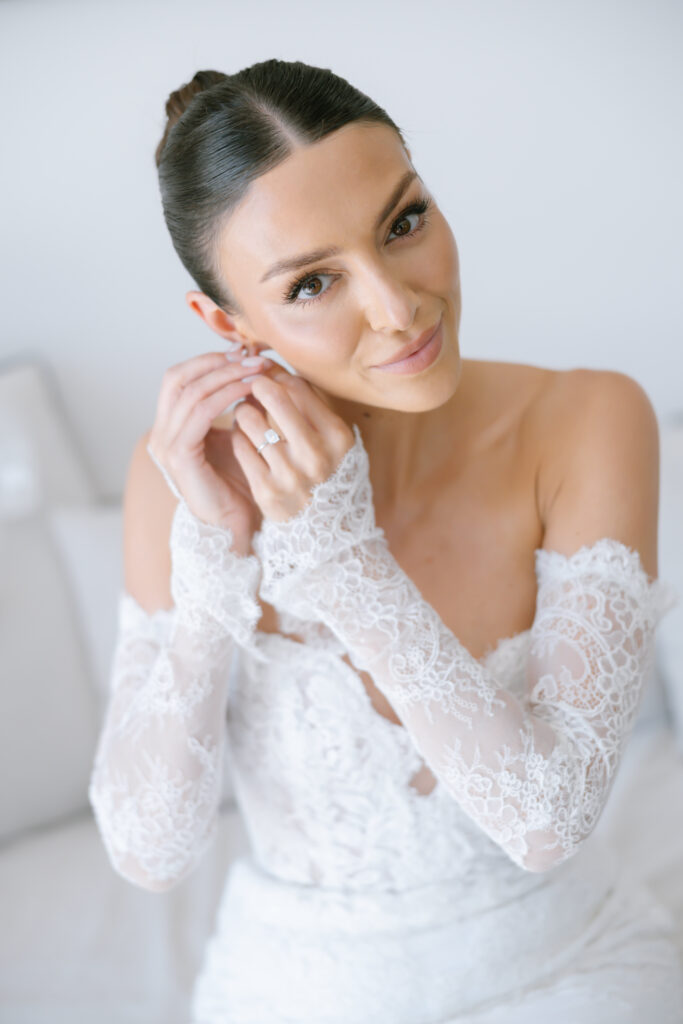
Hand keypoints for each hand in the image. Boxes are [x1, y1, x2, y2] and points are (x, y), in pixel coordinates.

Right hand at [147, 348, 275, 549]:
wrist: (234, 527)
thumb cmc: (238, 485)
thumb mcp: (235, 437)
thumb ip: (233, 408)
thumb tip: (249, 369)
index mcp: (170, 427)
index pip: (180, 378)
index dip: (209, 360)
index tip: (243, 352)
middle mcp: (162, 434)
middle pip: (178, 377)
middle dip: (216, 362)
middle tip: (250, 356)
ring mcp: (167, 445)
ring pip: (191, 391)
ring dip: (226, 375)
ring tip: (255, 370)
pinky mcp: (180, 456)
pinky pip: (200, 413)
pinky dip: (225, 395)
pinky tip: (249, 391)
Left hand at [231, 369, 355, 522]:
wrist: (324, 531)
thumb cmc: (327, 474)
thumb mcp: (333, 440)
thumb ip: (310, 406)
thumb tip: (273, 367)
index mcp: (337, 437)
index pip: (299, 387)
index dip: (278, 374)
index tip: (267, 374)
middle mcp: (315, 455)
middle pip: (276, 397)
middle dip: (258, 385)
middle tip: (251, 386)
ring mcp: (289, 475)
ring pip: (251, 420)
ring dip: (244, 411)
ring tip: (246, 413)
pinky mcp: (266, 491)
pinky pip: (241, 446)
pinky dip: (238, 436)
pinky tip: (244, 437)